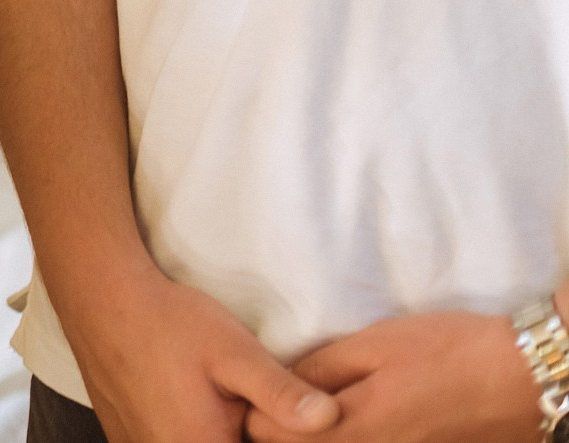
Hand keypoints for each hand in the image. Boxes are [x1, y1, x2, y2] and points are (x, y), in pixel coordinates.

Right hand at [59, 268, 337, 442]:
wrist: (99, 297)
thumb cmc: (168, 323)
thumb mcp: (234, 352)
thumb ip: (282, 393)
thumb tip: (330, 420)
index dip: (265, 435)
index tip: (260, 412)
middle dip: (242, 431)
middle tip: (236, 397)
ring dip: (214, 430)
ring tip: (217, 397)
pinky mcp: (126, 438)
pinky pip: (167, 441)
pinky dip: (188, 429)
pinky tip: (190, 399)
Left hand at [246, 310, 542, 442]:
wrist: (522, 379)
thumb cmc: (448, 351)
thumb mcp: (373, 345)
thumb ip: (320, 369)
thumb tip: (277, 380)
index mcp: (351, 426)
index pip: (268, 433)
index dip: (256, 408)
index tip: (256, 387)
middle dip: (279, 430)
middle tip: (276, 400)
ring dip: (314, 435)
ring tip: (314, 411)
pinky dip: (349, 439)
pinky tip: (352, 420)